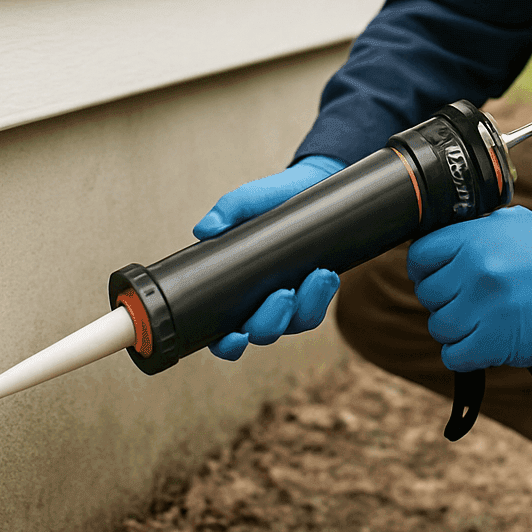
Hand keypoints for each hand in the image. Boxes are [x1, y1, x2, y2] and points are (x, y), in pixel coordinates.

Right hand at [193, 155, 345, 359]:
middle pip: (262, 333)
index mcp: (232, 289)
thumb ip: (230, 209)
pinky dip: (323, 295)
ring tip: (317, 275)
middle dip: (272, 322)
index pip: (222, 333)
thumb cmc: (272, 199)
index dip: (226, 344)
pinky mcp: (315, 291)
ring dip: (306, 306)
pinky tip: (326, 274)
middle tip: (283, 294)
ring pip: (295, 323)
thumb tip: (206, 229)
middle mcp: (259, 302)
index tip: (235, 336)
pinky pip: (318, 307)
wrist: (310, 186)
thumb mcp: (252, 200)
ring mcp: (289, 299)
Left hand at [407, 206, 531, 371]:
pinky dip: (463, 354)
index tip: (437, 277)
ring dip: (456, 329)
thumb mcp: (513, 223)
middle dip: (444, 300)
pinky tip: (482, 343)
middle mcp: (477, 269)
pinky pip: (453, 355)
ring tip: (480, 321)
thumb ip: (473, 230)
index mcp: (476, 238)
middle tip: (468, 301)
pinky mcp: (496, 342)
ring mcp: (486, 307)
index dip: (424, 269)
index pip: (420, 256)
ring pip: (439, 327)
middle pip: (427, 294)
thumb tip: (438, 242)